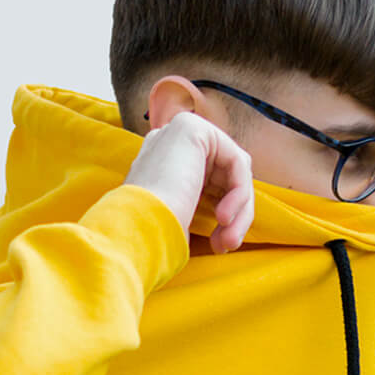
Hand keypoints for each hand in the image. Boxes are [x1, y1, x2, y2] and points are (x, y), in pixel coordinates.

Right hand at [124, 111, 254, 253]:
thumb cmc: (154, 235)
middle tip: (228, 245)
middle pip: (225, 174)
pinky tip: (224, 219)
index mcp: (162, 160)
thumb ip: (204, 202)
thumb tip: (236, 209)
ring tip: (228, 240)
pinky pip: (237, 162)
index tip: (219, 245)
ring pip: (235, 170)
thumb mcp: (183, 216)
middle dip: (236, 213)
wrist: (134, 232)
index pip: (210, 180)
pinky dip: (238, 194)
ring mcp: (179, 131)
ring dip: (240, 209)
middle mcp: (169, 141)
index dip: (221, 211)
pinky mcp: (194, 129)